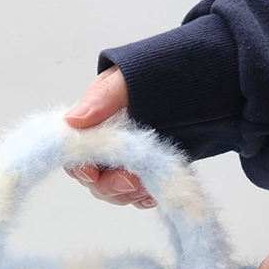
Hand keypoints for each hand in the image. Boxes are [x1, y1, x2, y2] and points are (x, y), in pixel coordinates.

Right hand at [63, 66, 154, 208]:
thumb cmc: (158, 71)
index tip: (93, 173)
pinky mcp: (145, 171)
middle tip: (132, 181)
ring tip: (147, 185)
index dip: (80, 166)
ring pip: (114, 191)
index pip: (73, 153)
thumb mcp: (125, 79)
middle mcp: (105, 144)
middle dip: (110, 185)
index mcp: (92, 122)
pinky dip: (143, 197)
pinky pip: (137, 195)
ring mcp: (125, 160)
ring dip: (128, 194)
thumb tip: (72, 120)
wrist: (196, 81)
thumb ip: (102, 99)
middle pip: (93, 179)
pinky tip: (153, 190)